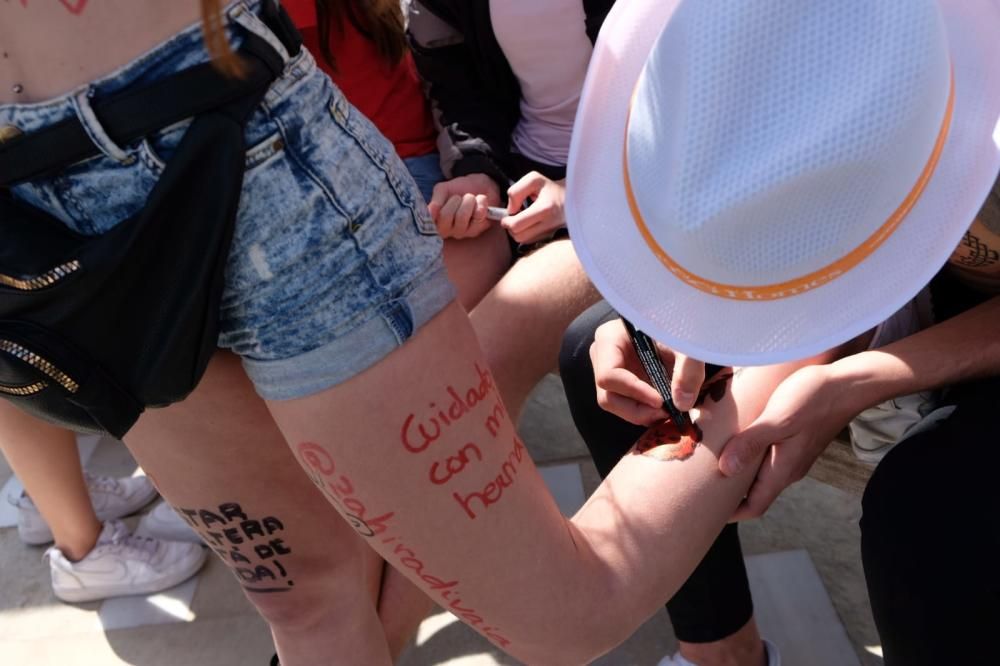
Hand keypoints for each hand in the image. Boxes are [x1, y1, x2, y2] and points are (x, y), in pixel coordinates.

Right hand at [428, 174, 500, 238]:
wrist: (480, 186)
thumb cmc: (458, 190)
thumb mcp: (443, 190)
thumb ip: (436, 200)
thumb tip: (431, 211)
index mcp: (434, 221)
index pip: (429, 219)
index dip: (435, 208)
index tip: (440, 202)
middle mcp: (446, 231)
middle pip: (445, 216)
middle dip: (454, 200)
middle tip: (459, 197)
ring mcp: (462, 233)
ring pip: (462, 215)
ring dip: (468, 200)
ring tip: (470, 198)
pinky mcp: (478, 230)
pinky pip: (478, 214)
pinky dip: (480, 201)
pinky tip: (480, 202)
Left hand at [501, 172, 565, 243]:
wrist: (570, 198)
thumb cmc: (550, 188)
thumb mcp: (533, 180)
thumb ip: (516, 192)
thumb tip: (510, 210)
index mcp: (545, 209)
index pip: (516, 225)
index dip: (507, 219)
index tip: (511, 211)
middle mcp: (549, 224)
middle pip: (518, 236)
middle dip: (510, 226)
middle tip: (513, 215)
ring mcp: (550, 233)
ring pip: (523, 240)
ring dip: (517, 231)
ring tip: (521, 218)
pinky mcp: (549, 237)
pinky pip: (529, 241)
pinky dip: (524, 233)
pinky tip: (528, 223)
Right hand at [589, 319, 707, 424]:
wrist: (675, 324)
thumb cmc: (676, 325)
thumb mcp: (685, 342)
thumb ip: (688, 369)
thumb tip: (682, 404)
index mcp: (609, 339)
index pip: (609, 375)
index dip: (634, 392)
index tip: (661, 401)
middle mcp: (601, 357)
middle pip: (608, 396)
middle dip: (637, 410)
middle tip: (666, 412)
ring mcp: (608, 371)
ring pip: (614, 405)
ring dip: (641, 414)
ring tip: (668, 411)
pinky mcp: (619, 383)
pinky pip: (624, 405)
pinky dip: (644, 411)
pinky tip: (664, 408)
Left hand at [719, 364, 856, 519]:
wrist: (851, 383)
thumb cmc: (814, 398)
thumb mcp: (778, 418)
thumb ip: (752, 443)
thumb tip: (725, 469)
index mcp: (783, 470)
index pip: (755, 506)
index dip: (731, 513)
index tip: (705, 511)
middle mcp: (789, 468)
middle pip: (755, 493)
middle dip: (729, 494)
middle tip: (700, 486)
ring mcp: (794, 455)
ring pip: (761, 474)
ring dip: (738, 472)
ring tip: (710, 462)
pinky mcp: (795, 440)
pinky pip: (767, 457)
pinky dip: (748, 455)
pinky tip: (735, 439)